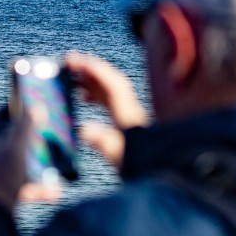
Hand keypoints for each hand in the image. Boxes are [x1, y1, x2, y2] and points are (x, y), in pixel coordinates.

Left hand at [0, 106, 61, 210]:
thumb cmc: (1, 178)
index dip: (11, 107)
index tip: (27, 104)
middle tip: (49, 138)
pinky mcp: (6, 193)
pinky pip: (27, 187)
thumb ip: (25, 126)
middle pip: (14, 141)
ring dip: (42, 167)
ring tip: (58, 169)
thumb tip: (35, 106)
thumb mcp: (16, 148)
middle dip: (33, 140)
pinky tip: (55, 192)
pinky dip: (41, 189)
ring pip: (24, 166)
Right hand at [64, 53, 148, 173]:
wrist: (166, 175)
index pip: (111, 84)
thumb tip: (82, 129)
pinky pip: (111, 103)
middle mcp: (130, 112)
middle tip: (68, 64)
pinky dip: (97, 97)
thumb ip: (103, 143)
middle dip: (90, 70)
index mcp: (128, 116)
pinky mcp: (130, 126)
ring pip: (111, 92)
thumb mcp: (120, 158)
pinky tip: (85, 102)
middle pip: (111, 83)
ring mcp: (131, 118)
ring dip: (92, 82)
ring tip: (72, 81)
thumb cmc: (145, 168)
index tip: (73, 60)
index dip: (93, 69)